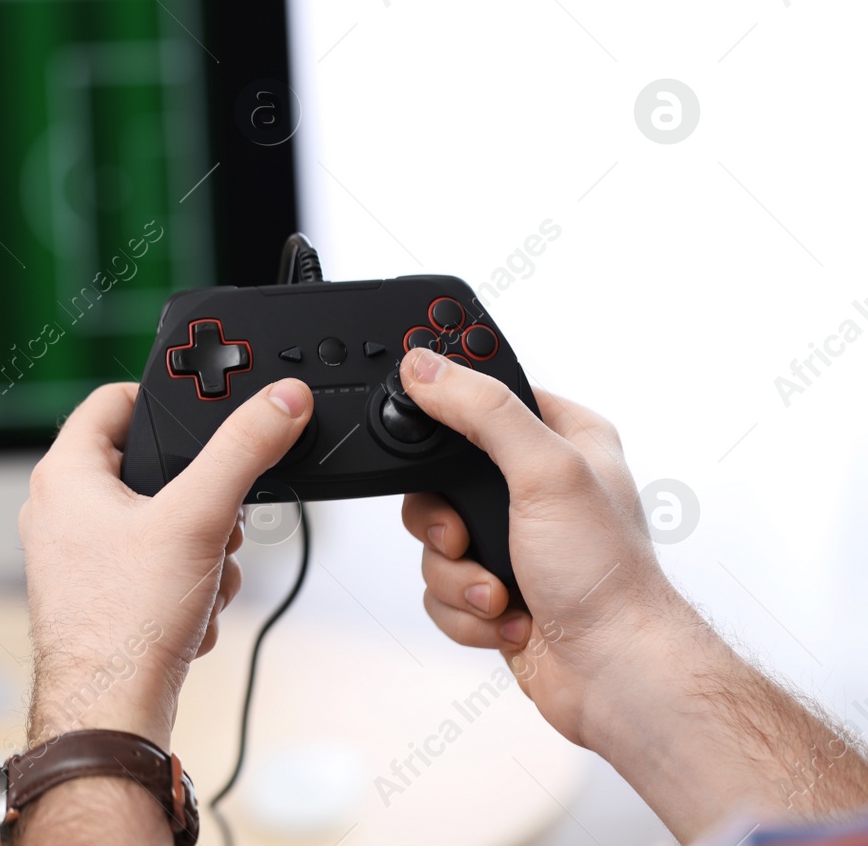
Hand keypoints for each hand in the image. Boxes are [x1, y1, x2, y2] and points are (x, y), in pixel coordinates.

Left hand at [19, 378, 312, 751]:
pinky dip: (184, 586)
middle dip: (200, 498)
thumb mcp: (199, 518)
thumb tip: (281, 401)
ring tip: (205, 578)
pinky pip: (153, 568)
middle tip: (218, 523)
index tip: (209, 420)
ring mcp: (75, 557)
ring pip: (159, 523)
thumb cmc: (128, 621)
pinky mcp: (96, 597)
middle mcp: (58, 510)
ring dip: (200, 550)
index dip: (168, 402)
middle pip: (149, 466)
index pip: (116, 399)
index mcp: (65, 474)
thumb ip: (244, 450)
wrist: (112, 713)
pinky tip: (192, 612)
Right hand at [397, 346, 867, 838]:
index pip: (483, 397)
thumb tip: (427, 369)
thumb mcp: (546, 472)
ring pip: (434, 539)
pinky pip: (440, 588)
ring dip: (457, 575)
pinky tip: (509, 618)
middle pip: (438, 478)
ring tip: (501, 592)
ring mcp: (515, 541)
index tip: (431, 440)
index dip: (448, 418)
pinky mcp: (495, 587)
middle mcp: (537, 486)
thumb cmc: (608, 578)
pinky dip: (466, 610)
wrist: (618, 676)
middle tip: (467, 537)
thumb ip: (483, 412)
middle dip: (444, 523)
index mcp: (564, 438)